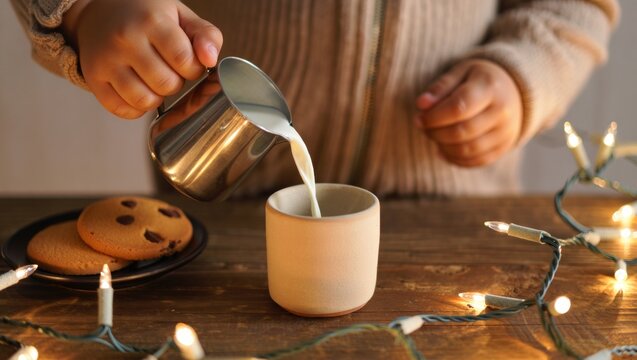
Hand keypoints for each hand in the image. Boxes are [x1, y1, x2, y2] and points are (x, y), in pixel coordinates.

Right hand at [61, 0, 222, 118]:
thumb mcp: (180, 15)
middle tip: (169, 70)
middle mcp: (125, 39)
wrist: (98, 13)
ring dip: (157, 98)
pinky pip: (122, 110)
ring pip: (145, 100)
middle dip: (176, 83)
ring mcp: (106, 60)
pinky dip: (136, 108)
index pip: (185, 60)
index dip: (193, 69)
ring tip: (154, 81)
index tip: (188, 62)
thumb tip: (210, 60)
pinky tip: (139, 90)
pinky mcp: (93, 79)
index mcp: (151, 20)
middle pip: (167, 84)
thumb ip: (206, 34)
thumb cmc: (146, 16)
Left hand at [415, 59, 521, 166]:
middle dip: (435, 133)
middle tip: (424, 127)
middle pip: (461, 132)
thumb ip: (440, 87)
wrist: (511, 91)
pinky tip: (444, 148)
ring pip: (467, 150)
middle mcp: (503, 111)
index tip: (419, 118)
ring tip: (435, 136)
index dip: (434, 117)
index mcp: (490, 87)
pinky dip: (455, 158)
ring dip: (443, 147)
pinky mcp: (504, 148)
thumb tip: (422, 104)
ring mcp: (506, 132)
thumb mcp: (460, 73)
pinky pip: (475, 161)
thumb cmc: (478, 80)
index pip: (458, 107)